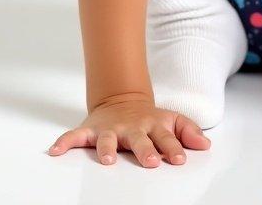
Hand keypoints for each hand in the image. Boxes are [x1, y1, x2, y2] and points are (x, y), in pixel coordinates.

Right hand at [47, 94, 210, 167]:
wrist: (122, 99)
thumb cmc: (149, 118)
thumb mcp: (172, 120)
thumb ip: (188, 132)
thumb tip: (205, 145)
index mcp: (152, 126)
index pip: (165, 138)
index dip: (173, 148)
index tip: (179, 158)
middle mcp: (132, 128)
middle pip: (139, 140)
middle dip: (144, 150)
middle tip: (150, 162)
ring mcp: (111, 129)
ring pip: (107, 139)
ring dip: (107, 148)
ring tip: (108, 159)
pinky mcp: (91, 129)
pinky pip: (75, 136)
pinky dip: (65, 142)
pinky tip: (56, 150)